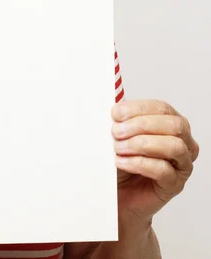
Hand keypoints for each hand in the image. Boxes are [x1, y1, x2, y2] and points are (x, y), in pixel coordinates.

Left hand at [112, 99, 198, 224]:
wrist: (116, 192)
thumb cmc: (120, 159)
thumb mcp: (117, 134)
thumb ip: (119, 118)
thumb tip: (113, 103)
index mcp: (169, 123)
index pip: (162, 108)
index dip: (138, 108)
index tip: (115, 114)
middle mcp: (182, 142)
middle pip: (174, 125)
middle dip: (142, 125)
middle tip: (116, 132)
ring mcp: (181, 164)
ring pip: (174, 146)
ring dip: (141, 144)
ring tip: (118, 148)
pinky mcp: (174, 185)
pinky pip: (163, 170)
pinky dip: (139, 163)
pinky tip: (121, 161)